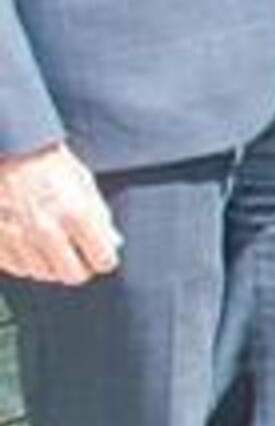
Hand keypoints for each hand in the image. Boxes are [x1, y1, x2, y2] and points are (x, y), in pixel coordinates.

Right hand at [0, 140, 116, 284]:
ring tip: (51, 245)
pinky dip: (26, 262)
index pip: (103, 260)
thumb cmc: (48, 163)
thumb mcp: (83, 182)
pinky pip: (17, 268)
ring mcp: (18, 238)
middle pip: (73, 275)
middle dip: (80, 267)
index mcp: (76, 214)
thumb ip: (100, 215)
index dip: (104, 258)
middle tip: (78, 255)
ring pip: (44, 274)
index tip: (101, 254)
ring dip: (51, 265)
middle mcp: (46, 231)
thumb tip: (113, 243)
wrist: (8, 150)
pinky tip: (30, 245)